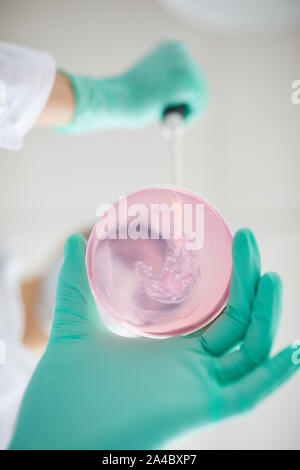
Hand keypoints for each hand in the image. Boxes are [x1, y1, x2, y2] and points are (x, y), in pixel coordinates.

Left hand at [9, 229, 298, 448]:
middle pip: (238, 324)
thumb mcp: (76, 323)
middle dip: (250, 284)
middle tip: (248, 241)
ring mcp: (197, 388)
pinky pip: (247, 396)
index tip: (236, 244)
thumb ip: (76, 283)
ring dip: (266, 317)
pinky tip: (291, 351)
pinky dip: (273, 377)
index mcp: (171, 349)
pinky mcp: (198, 410)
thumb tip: (72, 242)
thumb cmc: (64, 388)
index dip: (233, 281)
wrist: (50, 432)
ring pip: (249, 352)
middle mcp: (191, 368)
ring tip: (271, 277)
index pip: (218, 312)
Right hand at [56, 40, 208, 133]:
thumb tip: (185, 99)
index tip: (178, 112)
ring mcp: (186, 65)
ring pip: (201, 95)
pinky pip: (200, 104)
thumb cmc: (127, 97)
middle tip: (177, 121)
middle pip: (201, 84)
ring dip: (189, 112)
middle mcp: (182, 51)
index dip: (187, 97)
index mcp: (173, 48)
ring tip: (168, 119)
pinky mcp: (188, 82)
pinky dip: (189, 117)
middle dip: (191, 106)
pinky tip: (170, 119)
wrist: (115, 99)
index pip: (193, 74)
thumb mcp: (153, 84)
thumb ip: (170, 87)